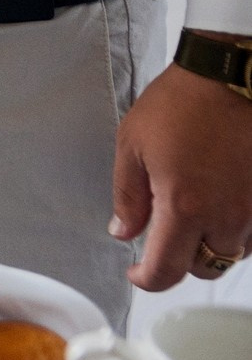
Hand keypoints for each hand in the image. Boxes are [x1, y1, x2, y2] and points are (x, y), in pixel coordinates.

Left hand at [111, 47, 251, 288]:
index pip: (168, 270)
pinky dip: (235, 228)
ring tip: (192, 214)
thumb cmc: (180, 105)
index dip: (148, 281)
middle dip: (180, 260)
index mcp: (184, 207)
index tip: (137, 273)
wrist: (231, 79)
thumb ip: (128, 196)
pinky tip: (219, 202)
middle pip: (204, 267)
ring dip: (210, 244)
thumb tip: (124, 232)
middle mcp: (226, 218)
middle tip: (162, 236)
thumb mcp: (133, 145)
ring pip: (233, 252)